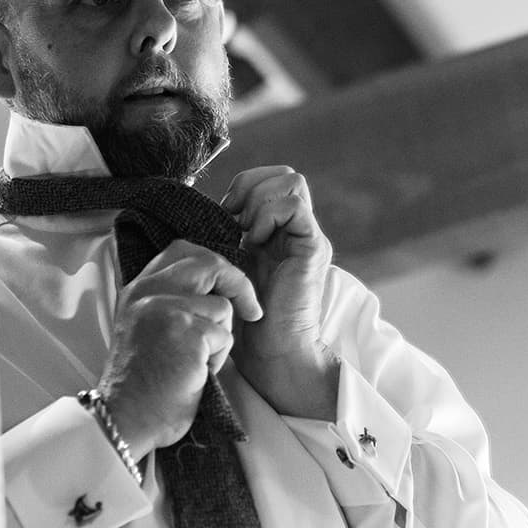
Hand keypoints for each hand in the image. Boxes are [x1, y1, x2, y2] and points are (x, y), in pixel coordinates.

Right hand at [99, 240, 262, 453]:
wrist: (127, 417)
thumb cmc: (143, 380)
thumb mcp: (144, 327)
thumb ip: (168, 299)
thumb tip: (214, 282)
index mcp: (138, 289)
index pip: (182, 249)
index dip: (212, 261)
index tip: (225, 284)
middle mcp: (149, 292)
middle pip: (210, 264)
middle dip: (238, 285)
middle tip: (250, 310)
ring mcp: (167, 309)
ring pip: (223, 306)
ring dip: (221, 337)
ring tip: (197, 361)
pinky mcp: (187, 331)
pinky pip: (225, 336)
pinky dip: (219, 359)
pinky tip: (196, 374)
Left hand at [218, 166, 340, 418]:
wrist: (271, 352)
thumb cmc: (246, 320)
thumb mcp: (230, 267)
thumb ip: (229, 238)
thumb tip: (215, 210)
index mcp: (277, 231)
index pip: (268, 179)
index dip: (243, 186)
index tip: (225, 215)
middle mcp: (296, 229)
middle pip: (283, 174)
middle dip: (251, 188)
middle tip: (236, 222)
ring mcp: (306, 236)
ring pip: (291, 182)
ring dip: (260, 202)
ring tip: (249, 234)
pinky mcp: (313, 247)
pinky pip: (294, 206)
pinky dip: (269, 216)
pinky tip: (257, 242)